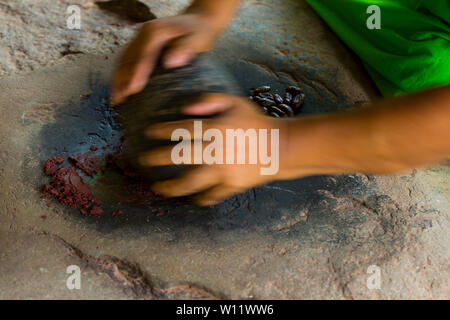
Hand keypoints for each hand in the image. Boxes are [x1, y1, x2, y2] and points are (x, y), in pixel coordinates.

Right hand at [111, 13, 221, 104]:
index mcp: (156, 32)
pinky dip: (121, 76)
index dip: (137, 72)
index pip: (143, 54)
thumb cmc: (199, 33)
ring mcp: (139, 39)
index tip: (132, 89)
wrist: (196, 21)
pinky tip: (121, 90)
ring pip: (123, 60)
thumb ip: (185, 48)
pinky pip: (126, 61)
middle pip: (127, 58)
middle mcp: (144, 33)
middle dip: (121, 79)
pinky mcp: (139, 45)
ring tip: (115, 99)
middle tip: (118, 99)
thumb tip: (169, 62)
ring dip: (117, 79)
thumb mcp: (198, 38)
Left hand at [139, 94, 293, 205]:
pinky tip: (192, 199)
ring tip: (158, 188)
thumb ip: (210, 99)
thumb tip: (184, 107)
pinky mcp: (233, 185)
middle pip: (180, 157)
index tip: (147, 132)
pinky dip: (201, 198)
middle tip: (144, 161)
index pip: (182, 129)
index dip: (162, 131)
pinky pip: (212, 195)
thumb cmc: (256, 122)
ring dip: (171, 187)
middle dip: (158, 159)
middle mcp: (217, 151)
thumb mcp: (236, 102)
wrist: (281, 147)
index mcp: (217, 129)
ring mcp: (224, 171)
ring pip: (191, 183)